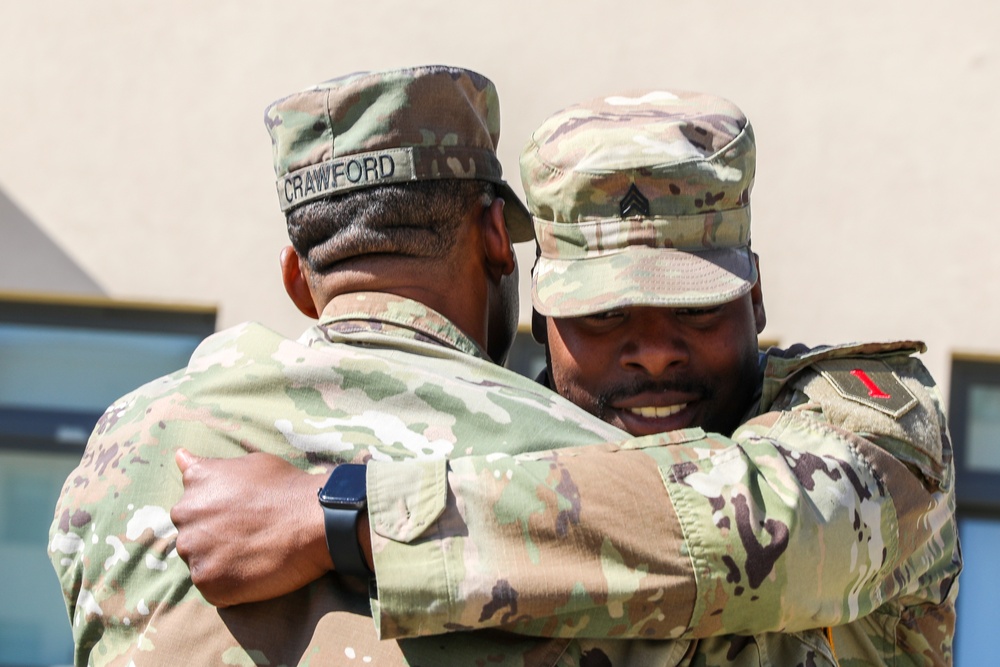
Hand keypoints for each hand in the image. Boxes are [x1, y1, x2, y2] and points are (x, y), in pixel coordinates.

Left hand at [171, 449, 331, 606]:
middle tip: (250, 535)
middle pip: (192, 534)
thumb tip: (179, 456)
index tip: (242, 516)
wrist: (315, 520)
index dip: (218, 514)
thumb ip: (210, 467)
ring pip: (200, 562)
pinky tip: (254, 570)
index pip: (192, 506)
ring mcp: (194, 550)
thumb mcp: (248, 463)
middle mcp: (186, 514)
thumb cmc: (287, 489)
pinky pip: (211, 587)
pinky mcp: (207, 581)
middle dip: (214, 538)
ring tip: (254, 553)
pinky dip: (230, 584)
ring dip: (221, 562)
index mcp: (195, 483)